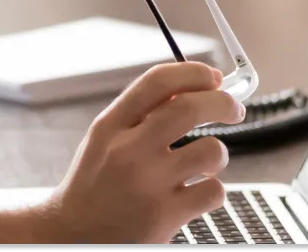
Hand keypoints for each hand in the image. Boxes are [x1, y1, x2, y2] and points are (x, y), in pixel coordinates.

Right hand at [35, 63, 244, 243]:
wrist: (73, 234)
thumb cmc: (95, 184)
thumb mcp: (105, 141)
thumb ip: (140, 115)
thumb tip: (191, 90)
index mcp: (110, 126)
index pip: (157, 82)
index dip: (193, 73)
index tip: (213, 77)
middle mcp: (128, 151)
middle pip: (190, 107)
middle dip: (223, 102)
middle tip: (234, 109)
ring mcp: (148, 184)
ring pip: (211, 150)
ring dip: (218, 153)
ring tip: (205, 163)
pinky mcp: (166, 216)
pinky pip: (214, 191)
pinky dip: (212, 189)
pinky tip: (195, 192)